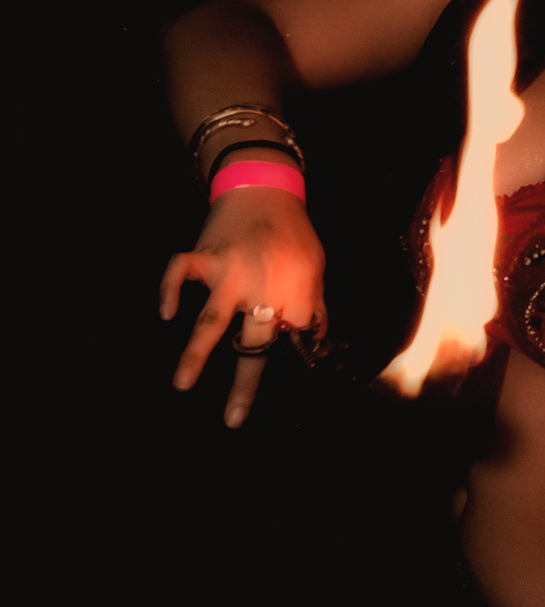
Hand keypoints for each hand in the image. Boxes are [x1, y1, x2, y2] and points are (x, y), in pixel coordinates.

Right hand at [160, 188, 329, 425]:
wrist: (265, 188)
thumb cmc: (296, 233)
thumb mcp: (317, 269)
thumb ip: (314, 307)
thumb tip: (312, 340)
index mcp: (296, 297)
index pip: (290, 345)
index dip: (285, 367)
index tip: (280, 392)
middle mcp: (262, 290)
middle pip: (252, 346)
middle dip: (244, 385)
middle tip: (233, 419)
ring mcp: (230, 274)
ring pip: (210, 322)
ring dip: (194, 355)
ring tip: (181, 384)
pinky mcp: (205, 256)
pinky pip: (180, 274)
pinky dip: (169, 290)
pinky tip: (165, 312)